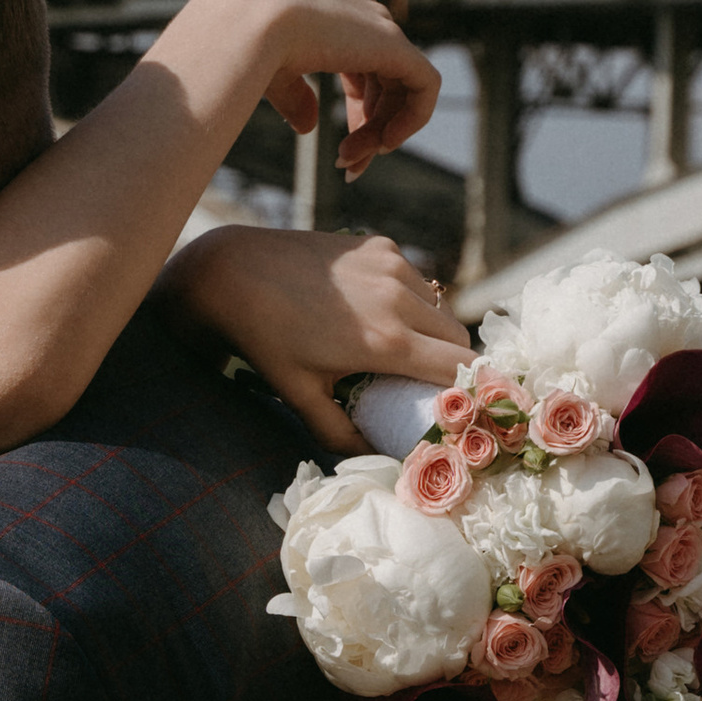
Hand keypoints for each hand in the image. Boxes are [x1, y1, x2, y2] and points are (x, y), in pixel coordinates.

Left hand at [159, 225, 469, 452]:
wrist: (233, 272)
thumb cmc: (264, 340)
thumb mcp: (299, 395)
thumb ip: (340, 433)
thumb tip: (373, 455)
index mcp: (386, 341)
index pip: (460, 368)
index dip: (468, 389)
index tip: (460, 404)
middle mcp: (399, 297)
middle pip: (458, 337)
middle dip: (452, 363)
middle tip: (429, 383)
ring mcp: (392, 264)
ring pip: (440, 305)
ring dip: (433, 330)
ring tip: (404, 349)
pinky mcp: (379, 245)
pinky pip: (414, 279)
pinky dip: (409, 299)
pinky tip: (376, 310)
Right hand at [237, 0, 441, 177]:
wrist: (247, 22)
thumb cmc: (244, 44)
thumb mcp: (273, 72)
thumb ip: (296, 95)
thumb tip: (309, 127)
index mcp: (332, 7)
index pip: (363, 64)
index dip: (358, 109)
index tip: (340, 150)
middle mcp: (361, 10)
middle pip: (382, 79)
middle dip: (368, 127)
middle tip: (346, 165)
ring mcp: (380, 24)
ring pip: (401, 87)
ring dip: (379, 132)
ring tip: (349, 161)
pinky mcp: (396, 44)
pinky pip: (424, 86)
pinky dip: (412, 118)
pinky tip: (385, 144)